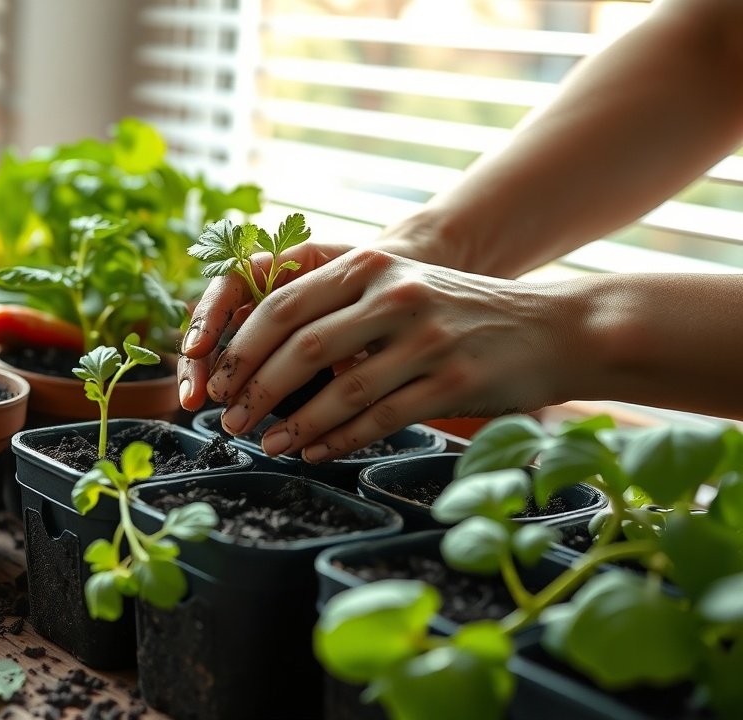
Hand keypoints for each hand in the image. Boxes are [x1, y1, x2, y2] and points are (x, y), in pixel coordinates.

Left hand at [184, 247, 581, 461]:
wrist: (554, 328)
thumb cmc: (460, 311)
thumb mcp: (400, 285)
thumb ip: (340, 305)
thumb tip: (263, 349)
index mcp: (370, 265)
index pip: (283, 305)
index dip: (241, 347)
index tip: (217, 378)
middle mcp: (395, 295)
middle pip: (302, 347)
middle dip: (255, 389)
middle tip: (230, 419)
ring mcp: (426, 339)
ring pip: (339, 390)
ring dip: (294, 425)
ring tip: (267, 443)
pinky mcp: (452, 381)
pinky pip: (379, 419)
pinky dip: (339, 440)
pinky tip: (315, 453)